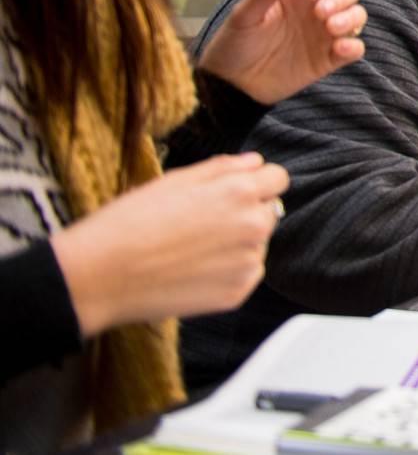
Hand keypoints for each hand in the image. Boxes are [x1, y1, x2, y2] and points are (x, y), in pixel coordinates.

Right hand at [49, 153, 289, 336]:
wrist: (99, 276)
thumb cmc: (131, 222)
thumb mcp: (175, 180)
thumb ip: (223, 168)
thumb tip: (255, 162)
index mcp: (239, 192)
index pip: (278, 178)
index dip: (256, 182)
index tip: (234, 191)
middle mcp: (253, 226)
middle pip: (269, 211)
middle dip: (247, 212)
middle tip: (203, 223)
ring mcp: (248, 263)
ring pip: (257, 244)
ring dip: (238, 243)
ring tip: (192, 249)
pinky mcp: (237, 293)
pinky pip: (247, 273)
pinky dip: (229, 271)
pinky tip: (194, 270)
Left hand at [198, 0, 366, 104]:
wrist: (231, 84)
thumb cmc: (234, 44)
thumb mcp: (244, 15)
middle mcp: (316, 10)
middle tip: (321, 12)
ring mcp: (324, 35)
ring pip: (356, 16)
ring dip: (351, 18)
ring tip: (331, 28)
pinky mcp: (328, 59)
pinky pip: (353, 49)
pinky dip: (353, 46)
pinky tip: (339, 48)